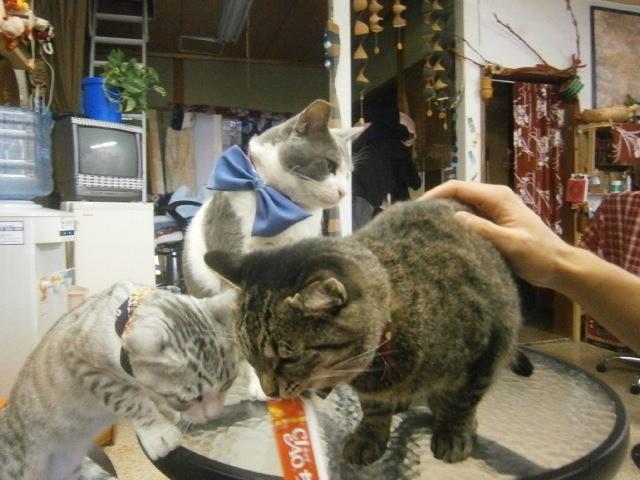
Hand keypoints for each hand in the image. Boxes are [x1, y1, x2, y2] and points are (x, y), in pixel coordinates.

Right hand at [420, 180, 570, 288]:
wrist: (559, 266)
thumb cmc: (538, 255)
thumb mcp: (510, 244)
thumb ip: (483, 230)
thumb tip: (453, 217)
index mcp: (497, 197)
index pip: (458, 187)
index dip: (435, 194)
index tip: (416, 209)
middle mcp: (494, 198)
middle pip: (457, 193)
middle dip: (436, 203)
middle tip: (416, 220)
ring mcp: (494, 209)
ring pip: (461, 205)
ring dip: (445, 214)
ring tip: (425, 228)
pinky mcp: (495, 221)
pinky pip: (469, 216)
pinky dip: (455, 222)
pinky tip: (446, 235)